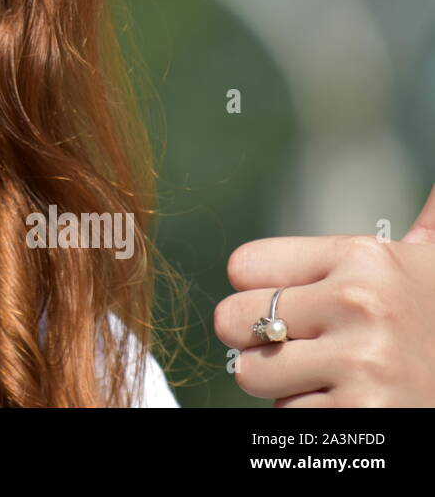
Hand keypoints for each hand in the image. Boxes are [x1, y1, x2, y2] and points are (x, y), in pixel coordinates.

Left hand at [214, 183, 434, 405]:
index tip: (293, 307)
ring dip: (286, 385)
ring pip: (253, 375)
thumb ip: (419, 226)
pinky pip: (285, 417)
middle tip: (309, 351)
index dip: (258, 291)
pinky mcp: (358, 418)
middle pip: (232, 320)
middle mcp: (360, 304)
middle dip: (261, 342)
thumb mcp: (428, 268)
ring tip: (339, 381)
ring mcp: (360, 364)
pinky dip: (312, 421)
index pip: (243, 265)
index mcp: (365, 259)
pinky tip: (354, 410)